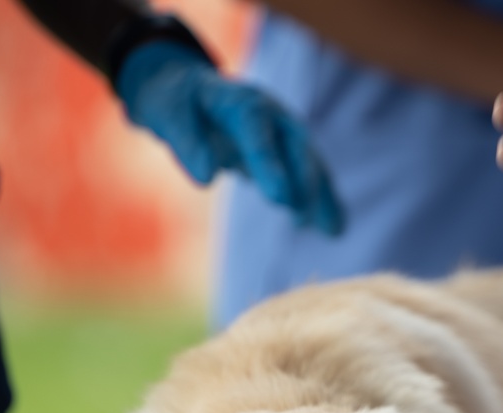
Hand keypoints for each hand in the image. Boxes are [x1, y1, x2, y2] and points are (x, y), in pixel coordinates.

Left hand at [117, 41, 342, 235]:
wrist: (192, 91)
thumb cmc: (179, 104)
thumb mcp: (170, 115)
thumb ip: (187, 142)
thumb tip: (206, 178)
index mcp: (241, 103)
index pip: (257, 131)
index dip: (269, 162)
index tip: (278, 197)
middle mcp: (272, 114)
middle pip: (295, 147)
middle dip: (303, 180)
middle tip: (303, 215)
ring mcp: (285, 132)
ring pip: (310, 163)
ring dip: (321, 195)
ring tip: (333, 230)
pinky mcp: (288, 152)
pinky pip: (310, 176)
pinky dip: (321, 200)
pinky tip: (332, 229)